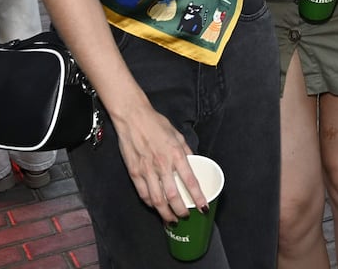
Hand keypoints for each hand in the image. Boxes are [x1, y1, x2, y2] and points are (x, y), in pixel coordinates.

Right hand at [112, 103, 207, 223]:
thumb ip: (186, 150)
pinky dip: (150, 204)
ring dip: (165, 213)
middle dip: (181, 210)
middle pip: (173, 196)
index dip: (198, 196)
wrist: (133, 118)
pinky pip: (143, 194)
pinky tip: (155, 206)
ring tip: (171, 219)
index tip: (203, 206)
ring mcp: (147, 170)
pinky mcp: (134, 172)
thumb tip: (194, 162)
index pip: (190, 180)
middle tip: (186, 216)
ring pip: (157, 200)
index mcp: (176, 154)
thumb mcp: (177, 134)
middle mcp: (162, 164)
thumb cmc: (156, 124)